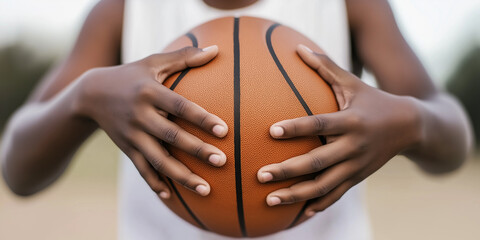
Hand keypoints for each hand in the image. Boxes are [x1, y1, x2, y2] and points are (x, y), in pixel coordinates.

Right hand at [75, 46, 227, 198]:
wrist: (91, 94)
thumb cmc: (131, 75)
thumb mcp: (153, 62)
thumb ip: (184, 57)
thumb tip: (216, 50)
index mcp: (150, 92)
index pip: (180, 106)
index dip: (201, 118)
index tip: (223, 130)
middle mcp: (140, 115)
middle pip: (172, 136)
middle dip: (197, 150)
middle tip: (222, 161)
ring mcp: (132, 135)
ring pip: (158, 160)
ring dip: (181, 176)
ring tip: (205, 189)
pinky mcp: (126, 148)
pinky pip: (142, 169)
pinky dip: (155, 183)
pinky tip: (171, 196)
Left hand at [257, 44, 421, 215]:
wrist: (410, 126)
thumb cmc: (374, 100)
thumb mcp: (352, 82)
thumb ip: (325, 67)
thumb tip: (298, 48)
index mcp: (350, 121)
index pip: (318, 124)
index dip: (296, 128)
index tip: (271, 131)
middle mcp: (353, 146)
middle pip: (316, 162)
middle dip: (287, 171)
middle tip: (260, 175)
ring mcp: (356, 166)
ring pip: (323, 186)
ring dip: (296, 195)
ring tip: (270, 200)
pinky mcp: (358, 178)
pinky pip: (336, 195)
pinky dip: (318, 204)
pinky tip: (299, 213)